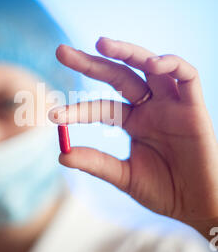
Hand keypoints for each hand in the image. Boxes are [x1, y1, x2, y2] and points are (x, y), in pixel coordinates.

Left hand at [48, 37, 217, 238]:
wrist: (199, 206)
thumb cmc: (165, 191)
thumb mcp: (125, 176)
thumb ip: (97, 163)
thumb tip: (61, 154)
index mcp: (133, 121)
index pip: (101, 107)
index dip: (78, 109)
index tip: (53, 115)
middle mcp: (150, 107)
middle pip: (118, 75)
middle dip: (91, 62)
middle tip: (61, 51)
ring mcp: (171, 104)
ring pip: (149, 66)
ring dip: (127, 52)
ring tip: (100, 44)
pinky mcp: (194, 107)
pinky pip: (187, 76)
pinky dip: (172, 65)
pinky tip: (152, 64)